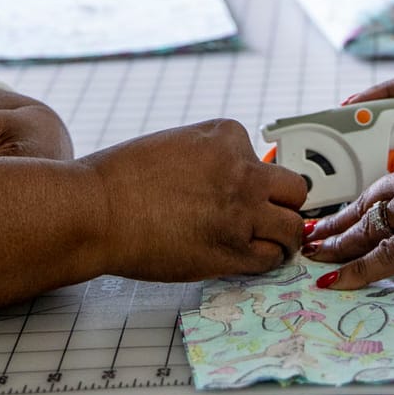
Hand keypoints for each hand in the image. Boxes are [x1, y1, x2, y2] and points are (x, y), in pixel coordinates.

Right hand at [85, 120, 309, 281]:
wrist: (99, 211)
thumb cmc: (122, 179)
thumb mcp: (175, 145)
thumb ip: (209, 156)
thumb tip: (225, 178)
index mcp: (226, 135)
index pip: (263, 155)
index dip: (252, 176)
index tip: (236, 191)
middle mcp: (243, 170)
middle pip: (294, 189)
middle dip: (283, 203)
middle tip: (268, 215)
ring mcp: (243, 211)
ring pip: (293, 226)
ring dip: (283, 235)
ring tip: (269, 241)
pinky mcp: (234, 250)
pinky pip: (273, 257)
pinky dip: (268, 259)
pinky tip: (252, 258)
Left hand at [305, 97, 393, 289]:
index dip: (374, 196)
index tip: (357, 205)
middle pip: (370, 200)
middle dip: (340, 217)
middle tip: (313, 229)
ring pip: (367, 226)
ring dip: (337, 241)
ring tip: (311, 252)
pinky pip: (386, 255)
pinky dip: (356, 269)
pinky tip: (333, 279)